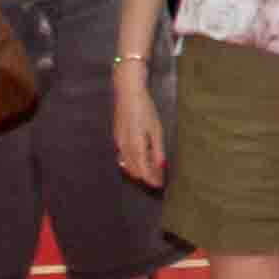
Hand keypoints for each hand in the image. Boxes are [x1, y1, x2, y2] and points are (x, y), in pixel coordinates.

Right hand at [112, 70, 167, 188]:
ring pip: (127, 165)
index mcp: (135, 145)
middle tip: (158, 179)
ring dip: (139, 171)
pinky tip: (140, 161)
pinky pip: (123, 157)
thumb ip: (157, 149)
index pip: (143, 170)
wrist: (127, 93)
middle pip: (134, 169)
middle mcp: (124, 147)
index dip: (151, 179)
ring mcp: (118, 142)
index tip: (159, 185)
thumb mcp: (155, 129)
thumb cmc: (144, 109)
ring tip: (151, 172)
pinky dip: (131, 163)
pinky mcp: (117, 138)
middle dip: (146, 177)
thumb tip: (161, 166)